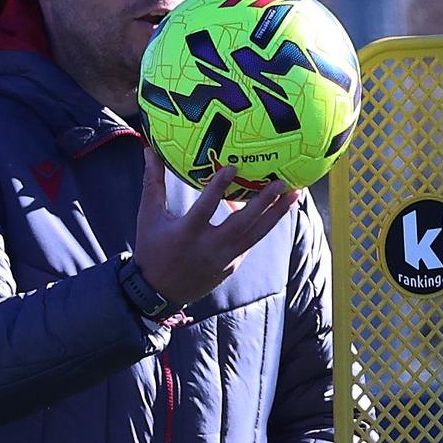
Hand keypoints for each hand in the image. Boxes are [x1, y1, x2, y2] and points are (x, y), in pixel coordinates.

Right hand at [134, 153, 298, 306]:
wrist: (160, 293)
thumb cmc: (152, 250)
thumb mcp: (148, 216)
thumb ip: (153, 183)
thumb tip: (150, 150)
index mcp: (186, 234)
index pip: (205, 208)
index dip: (219, 188)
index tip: (233, 167)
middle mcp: (209, 248)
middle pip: (242, 224)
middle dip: (264, 203)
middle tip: (281, 183)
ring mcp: (224, 259)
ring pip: (255, 235)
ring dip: (276, 215)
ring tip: (294, 195)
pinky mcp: (232, 265)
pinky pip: (250, 242)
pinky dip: (264, 226)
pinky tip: (277, 209)